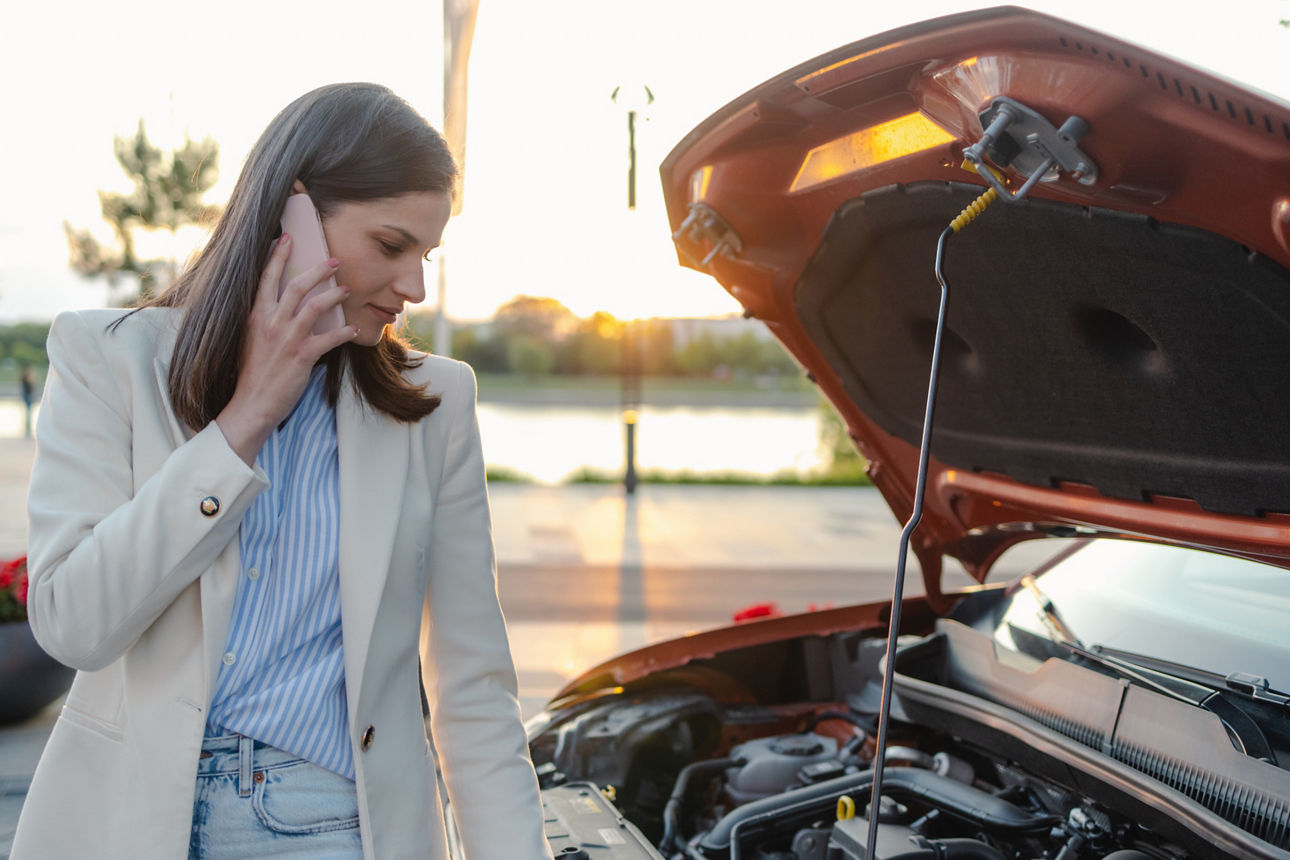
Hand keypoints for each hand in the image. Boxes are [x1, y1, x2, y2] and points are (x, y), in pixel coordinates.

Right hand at [215, 233, 357, 464]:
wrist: (251, 404)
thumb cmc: (252, 373)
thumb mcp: (249, 339)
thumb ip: (262, 320)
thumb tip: (276, 307)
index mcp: (254, 316)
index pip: (265, 278)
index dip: (276, 256)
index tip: (286, 238)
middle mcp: (269, 323)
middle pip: (295, 285)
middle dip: (317, 269)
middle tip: (334, 260)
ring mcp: (285, 339)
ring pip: (314, 306)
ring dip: (334, 295)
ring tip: (347, 289)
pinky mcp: (301, 357)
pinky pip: (329, 338)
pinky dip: (344, 333)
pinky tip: (355, 331)